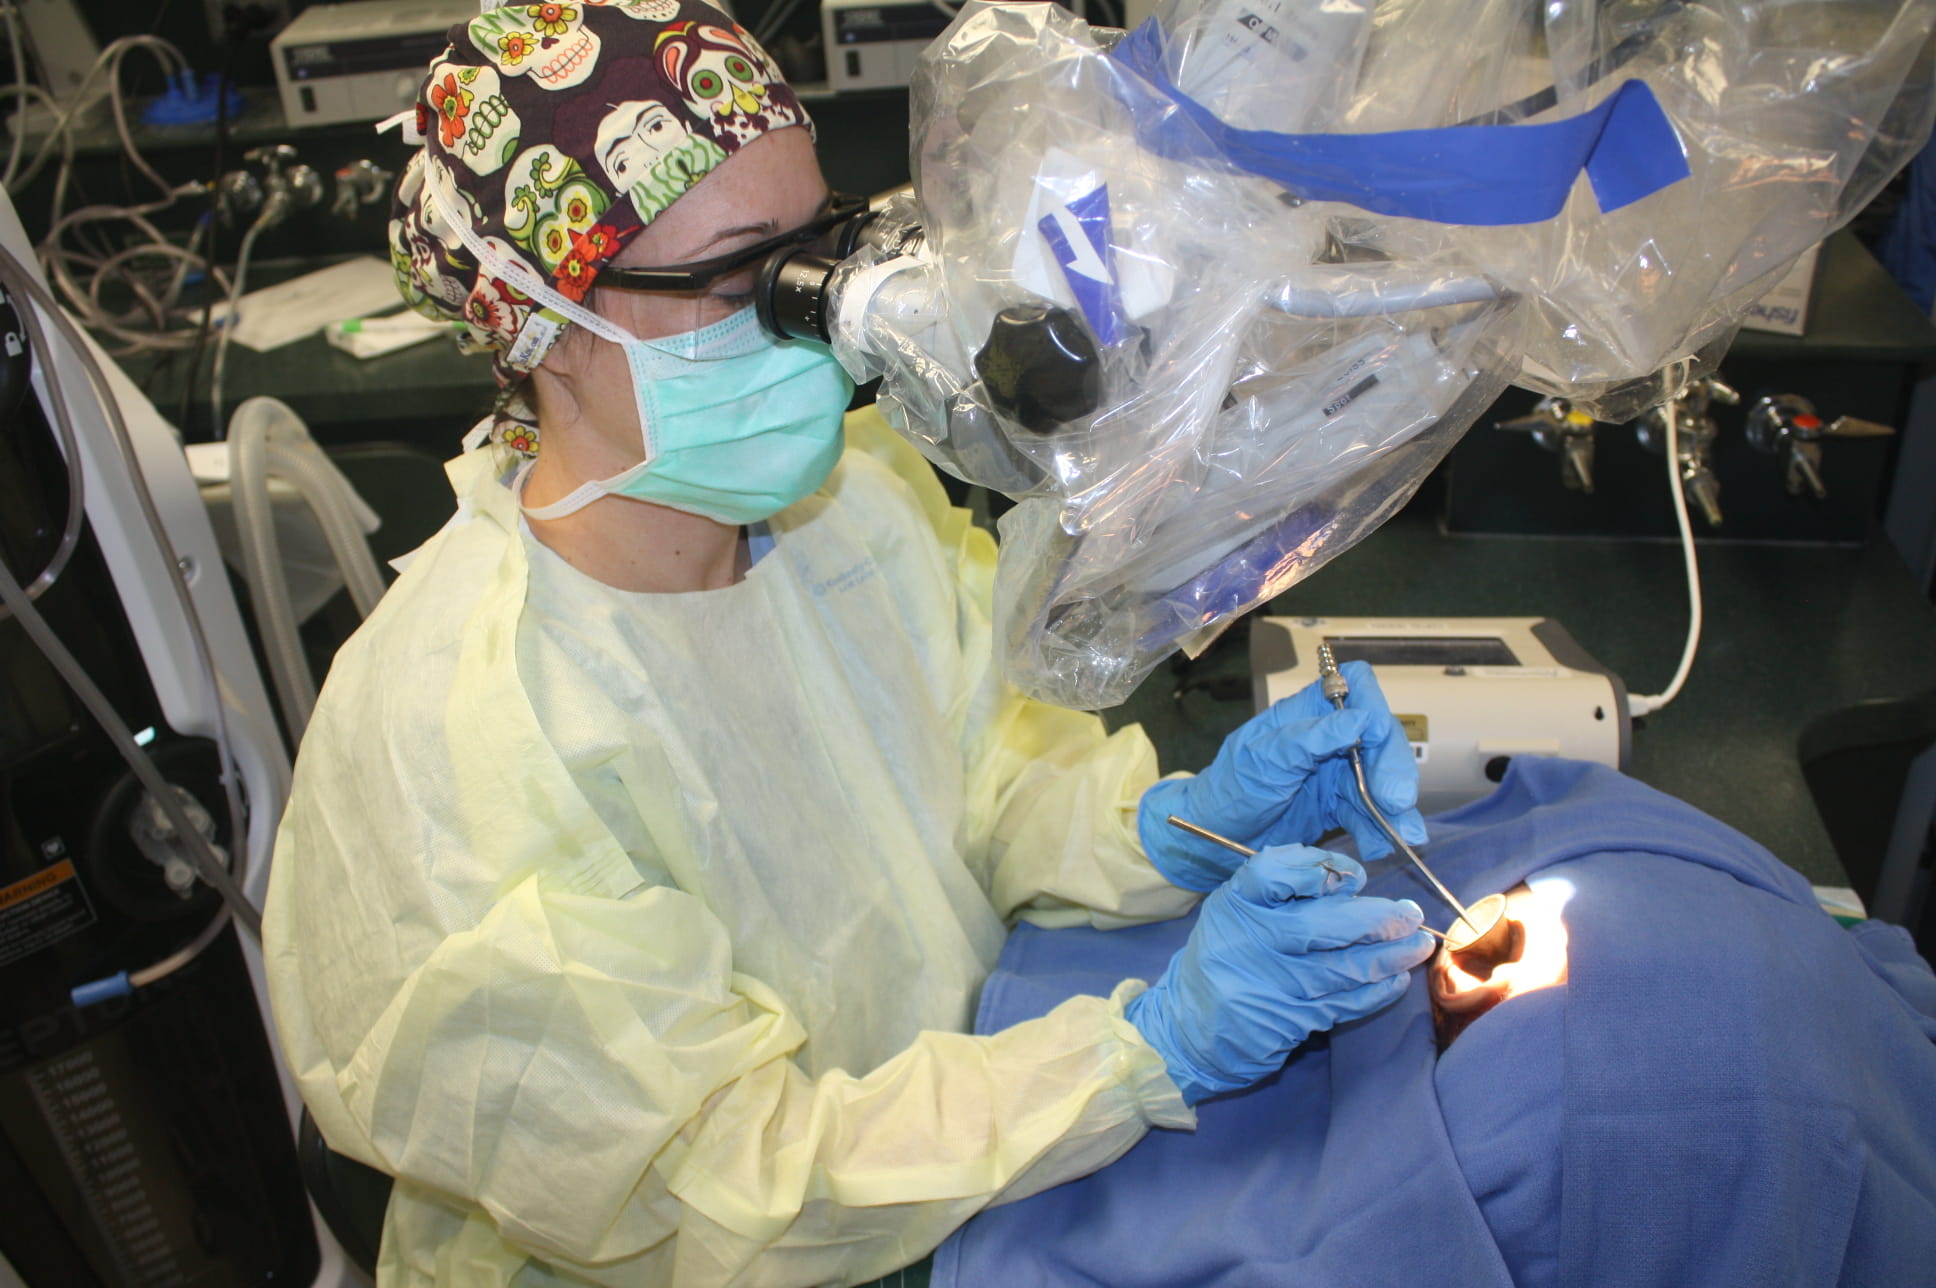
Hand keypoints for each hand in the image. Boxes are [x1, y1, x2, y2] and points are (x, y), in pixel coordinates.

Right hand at [1125, 844, 1431, 1104]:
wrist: (1189, 1027)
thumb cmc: (1226, 955)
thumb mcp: (1237, 910)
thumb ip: (1283, 888)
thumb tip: (1350, 880)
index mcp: (1236, 905)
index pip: (1273, 873)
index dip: (1320, 869)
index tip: (1352, 876)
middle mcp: (1250, 942)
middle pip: (1322, 925)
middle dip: (1378, 918)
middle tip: (1410, 913)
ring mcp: (1271, 986)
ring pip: (1344, 968)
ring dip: (1391, 956)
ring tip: (1418, 945)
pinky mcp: (1289, 1021)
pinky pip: (1344, 1003)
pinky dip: (1377, 991)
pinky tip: (1396, 979)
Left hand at [1139, 660, 1426, 890]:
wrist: (1214, 838)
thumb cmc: (1229, 788)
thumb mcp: (1263, 759)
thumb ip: (1308, 739)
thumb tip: (1358, 719)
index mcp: (1306, 712)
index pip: (1355, 688)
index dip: (1374, 707)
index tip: (1378, 740)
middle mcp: (1328, 737)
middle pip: (1379, 738)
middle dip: (1392, 768)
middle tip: (1397, 801)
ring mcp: (1336, 772)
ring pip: (1380, 780)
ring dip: (1396, 808)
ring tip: (1406, 836)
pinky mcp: (1338, 805)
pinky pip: (1369, 814)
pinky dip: (1380, 830)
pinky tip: (1382, 847)